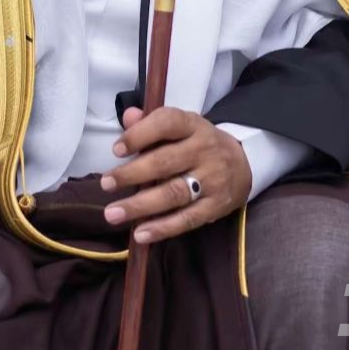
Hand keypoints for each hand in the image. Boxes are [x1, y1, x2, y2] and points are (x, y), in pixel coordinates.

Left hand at [100, 106, 251, 244]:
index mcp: (193, 125)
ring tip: (113, 214)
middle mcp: (204, 150)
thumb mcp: (180, 126)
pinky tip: (140, 234)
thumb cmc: (198, 143)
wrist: (243, 163)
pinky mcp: (216, 206)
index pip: (167, 123)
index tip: (116, 149)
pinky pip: (187, 219)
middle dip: (132, 174)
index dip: (140, 134)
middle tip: (105, 183)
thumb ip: (151, 122)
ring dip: (141, 205)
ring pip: (173, 193)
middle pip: (165, 162)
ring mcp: (212, 179)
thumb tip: (128, 116)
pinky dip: (163, 228)